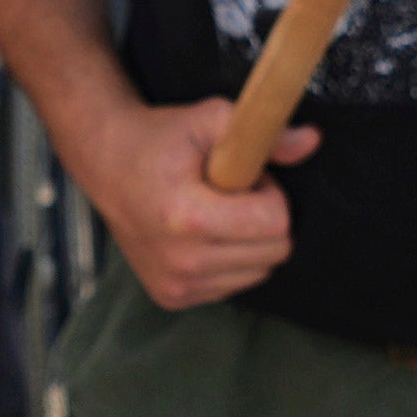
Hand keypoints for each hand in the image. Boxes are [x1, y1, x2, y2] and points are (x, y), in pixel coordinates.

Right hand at [79, 91, 310, 310]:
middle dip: (264, 217)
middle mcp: (181, 261)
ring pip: (258, 272)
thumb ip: (263, 131)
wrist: (106, 164)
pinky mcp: (172, 297)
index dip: (269, 193)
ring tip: (216, 211)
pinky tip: (204, 233)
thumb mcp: (209, 119)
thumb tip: (311, 140)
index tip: (244, 176)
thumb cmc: (159, 138)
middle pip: (274, 252)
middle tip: (231, 192)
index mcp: (189, 218)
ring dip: (249, 241)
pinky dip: (231, 259)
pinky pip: (233, 285)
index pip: (275, 223)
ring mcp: (175, 284)